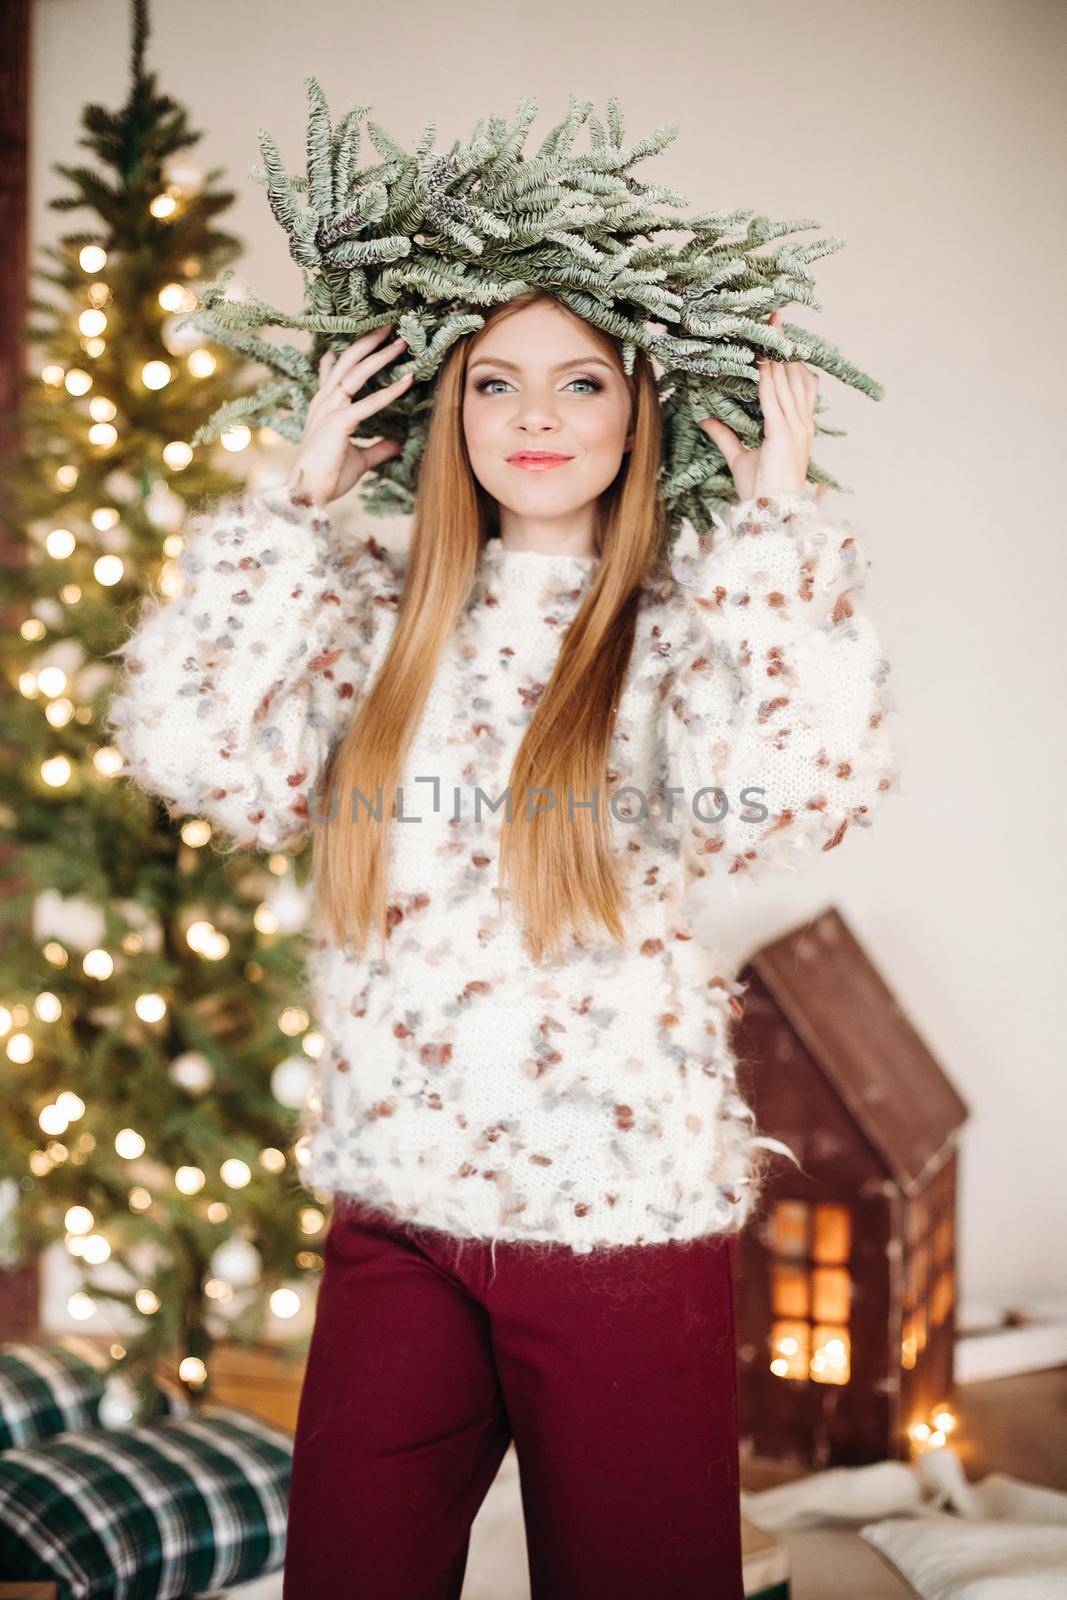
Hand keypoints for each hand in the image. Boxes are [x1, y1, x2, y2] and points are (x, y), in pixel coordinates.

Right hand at [284, 323, 412, 508]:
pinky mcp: (339, 423)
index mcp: (324, 406)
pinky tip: (407, 380)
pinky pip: (369, 403)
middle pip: (348, 362)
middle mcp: (324, 401)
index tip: (367, 337)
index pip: (336, 371)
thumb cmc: (327, 477)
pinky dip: (390, 391)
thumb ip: (378, 448)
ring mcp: (330, 410)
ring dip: (381, 355)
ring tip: (402, 341)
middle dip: (369, 342)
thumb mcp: (359, 460)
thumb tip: (397, 444)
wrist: (308, 494)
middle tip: (390, 325)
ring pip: (357, 373)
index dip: (350, 352)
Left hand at [697, 309, 819, 503]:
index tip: (777, 334)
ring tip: (769, 325)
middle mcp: (801, 423)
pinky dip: (768, 377)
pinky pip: (774, 399)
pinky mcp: (783, 434)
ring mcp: (795, 428)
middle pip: (794, 374)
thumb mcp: (739, 458)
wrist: (771, 514)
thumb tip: (706, 418)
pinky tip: (761, 358)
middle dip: (783, 345)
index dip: (787, 358)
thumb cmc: (760, 491)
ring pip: (786, 381)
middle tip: (774, 316)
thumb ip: (725, 436)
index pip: (795, 383)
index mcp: (797, 426)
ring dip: (777, 352)